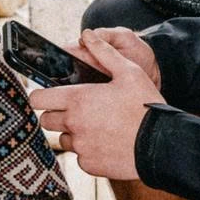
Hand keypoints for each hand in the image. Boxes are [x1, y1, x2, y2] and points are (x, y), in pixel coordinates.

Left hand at [29, 36, 163, 181]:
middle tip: (78, 110)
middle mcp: (74, 124)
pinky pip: (80, 157)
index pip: (38, 99)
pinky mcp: (90, 165)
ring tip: (96, 126)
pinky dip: (88, 151)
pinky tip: (106, 143)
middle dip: (56, 114)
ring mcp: (81, 147)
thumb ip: (104, 52)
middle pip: (46, 120)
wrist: (162, 144)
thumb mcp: (129, 71)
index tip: (49, 95)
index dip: (41, 96)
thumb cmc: (145, 106)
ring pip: (63, 139)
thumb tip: (87, 34)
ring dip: (73, 133)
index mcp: (78, 99)